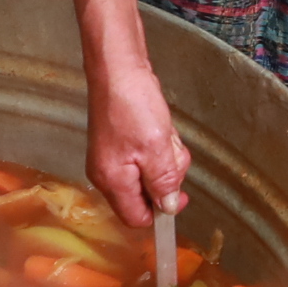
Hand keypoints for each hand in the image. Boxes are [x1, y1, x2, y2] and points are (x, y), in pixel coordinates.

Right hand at [85, 53, 193, 235]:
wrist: (117, 69)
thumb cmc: (132, 106)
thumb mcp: (156, 149)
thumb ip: (163, 183)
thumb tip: (167, 208)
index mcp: (111, 181)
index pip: (137, 217)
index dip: (161, 210)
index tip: (180, 194)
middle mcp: (107, 174)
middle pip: (146, 195)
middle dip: (166, 176)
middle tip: (171, 151)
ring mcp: (112, 158)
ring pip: (150, 173)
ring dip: (165, 157)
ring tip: (165, 133)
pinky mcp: (120, 143)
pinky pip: (146, 156)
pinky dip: (158, 145)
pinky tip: (159, 126)